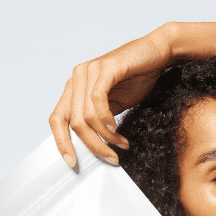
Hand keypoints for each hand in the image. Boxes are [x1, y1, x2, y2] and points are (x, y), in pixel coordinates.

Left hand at [49, 26, 173, 169]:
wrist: (158, 53)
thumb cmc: (136, 78)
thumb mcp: (113, 107)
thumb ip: (98, 122)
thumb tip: (93, 147)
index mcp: (74, 88)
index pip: (57, 119)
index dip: (62, 143)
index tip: (73, 163)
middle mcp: (76, 78)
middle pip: (73, 123)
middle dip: (93, 146)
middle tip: (110, 158)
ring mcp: (88, 71)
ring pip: (86, 116)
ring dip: (105, 136)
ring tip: (121, 143)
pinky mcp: (105, 67)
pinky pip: (98, 100)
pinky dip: (107, 120)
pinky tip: (116, 128)